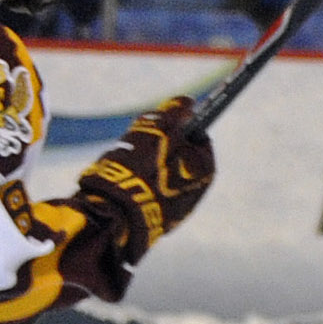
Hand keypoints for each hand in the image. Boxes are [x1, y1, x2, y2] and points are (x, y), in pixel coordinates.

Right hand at [74, 97, 216, 266]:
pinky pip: (146, 192)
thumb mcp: (158, 129)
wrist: (117, 215)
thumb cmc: (141, 168)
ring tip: (124, 164)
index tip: (158, 122)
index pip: (197, 135)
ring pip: (159, 173)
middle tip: (136, 142)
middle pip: (178, 155)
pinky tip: (121, 183)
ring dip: (143, 163)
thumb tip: (188, 103)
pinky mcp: (155, 221)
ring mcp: (175, 209)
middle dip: (158, 145)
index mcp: (205, 169)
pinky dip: (135, 184)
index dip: (178, 124)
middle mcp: (196, 192)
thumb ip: (174, 111)